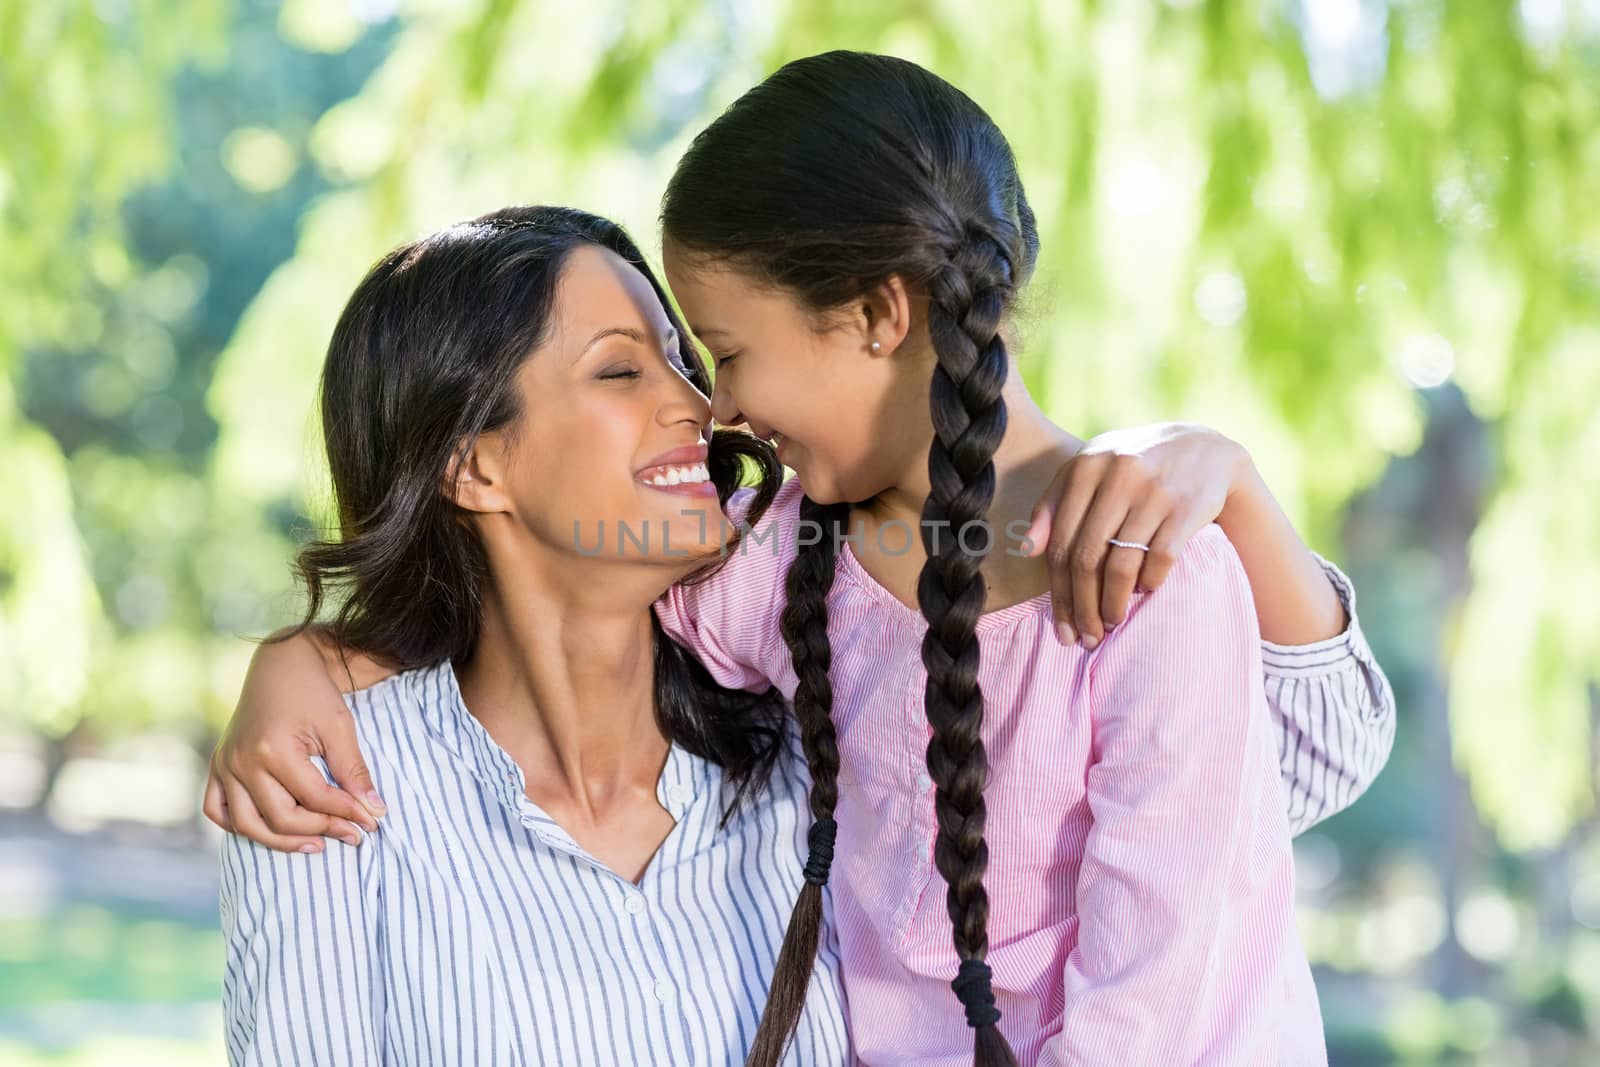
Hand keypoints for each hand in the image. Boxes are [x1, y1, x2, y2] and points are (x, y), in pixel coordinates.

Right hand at [202, 632, 386, 852]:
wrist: (280, 664)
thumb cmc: (313, 692)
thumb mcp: (340, 726)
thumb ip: (354, 771)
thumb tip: (374, 812)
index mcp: (273, 749)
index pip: (315, 798)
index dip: (347, 813)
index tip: (371, 823)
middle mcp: (242, 761)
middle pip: (281, 818)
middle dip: (321, 830)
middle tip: (351, 835)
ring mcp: (224, 765)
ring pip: (247, 824)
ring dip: (281, 841)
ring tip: (316, 844)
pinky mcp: (217, 765)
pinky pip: (217, 810)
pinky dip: (238, 826)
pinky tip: (268, 829)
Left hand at [1023, 423, 1249, 647]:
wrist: (1202, 447)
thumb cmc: (1133, 466)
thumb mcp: (1090, 471)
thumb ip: (1054, 504)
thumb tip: (1026, 549)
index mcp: (1086, 467)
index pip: (1060, 544)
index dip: (1059, 593)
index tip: (1062, 627)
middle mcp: (1118, 475)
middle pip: (1087, 558)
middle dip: (1082, 607)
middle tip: (1086, 637)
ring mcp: (1154, 491)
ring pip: (1121, 564)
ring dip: (1114, 604)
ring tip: (1112, 622)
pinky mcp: (1187, 507)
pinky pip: (1160, 560)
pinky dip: (1149, 583)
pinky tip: (1144, 592)